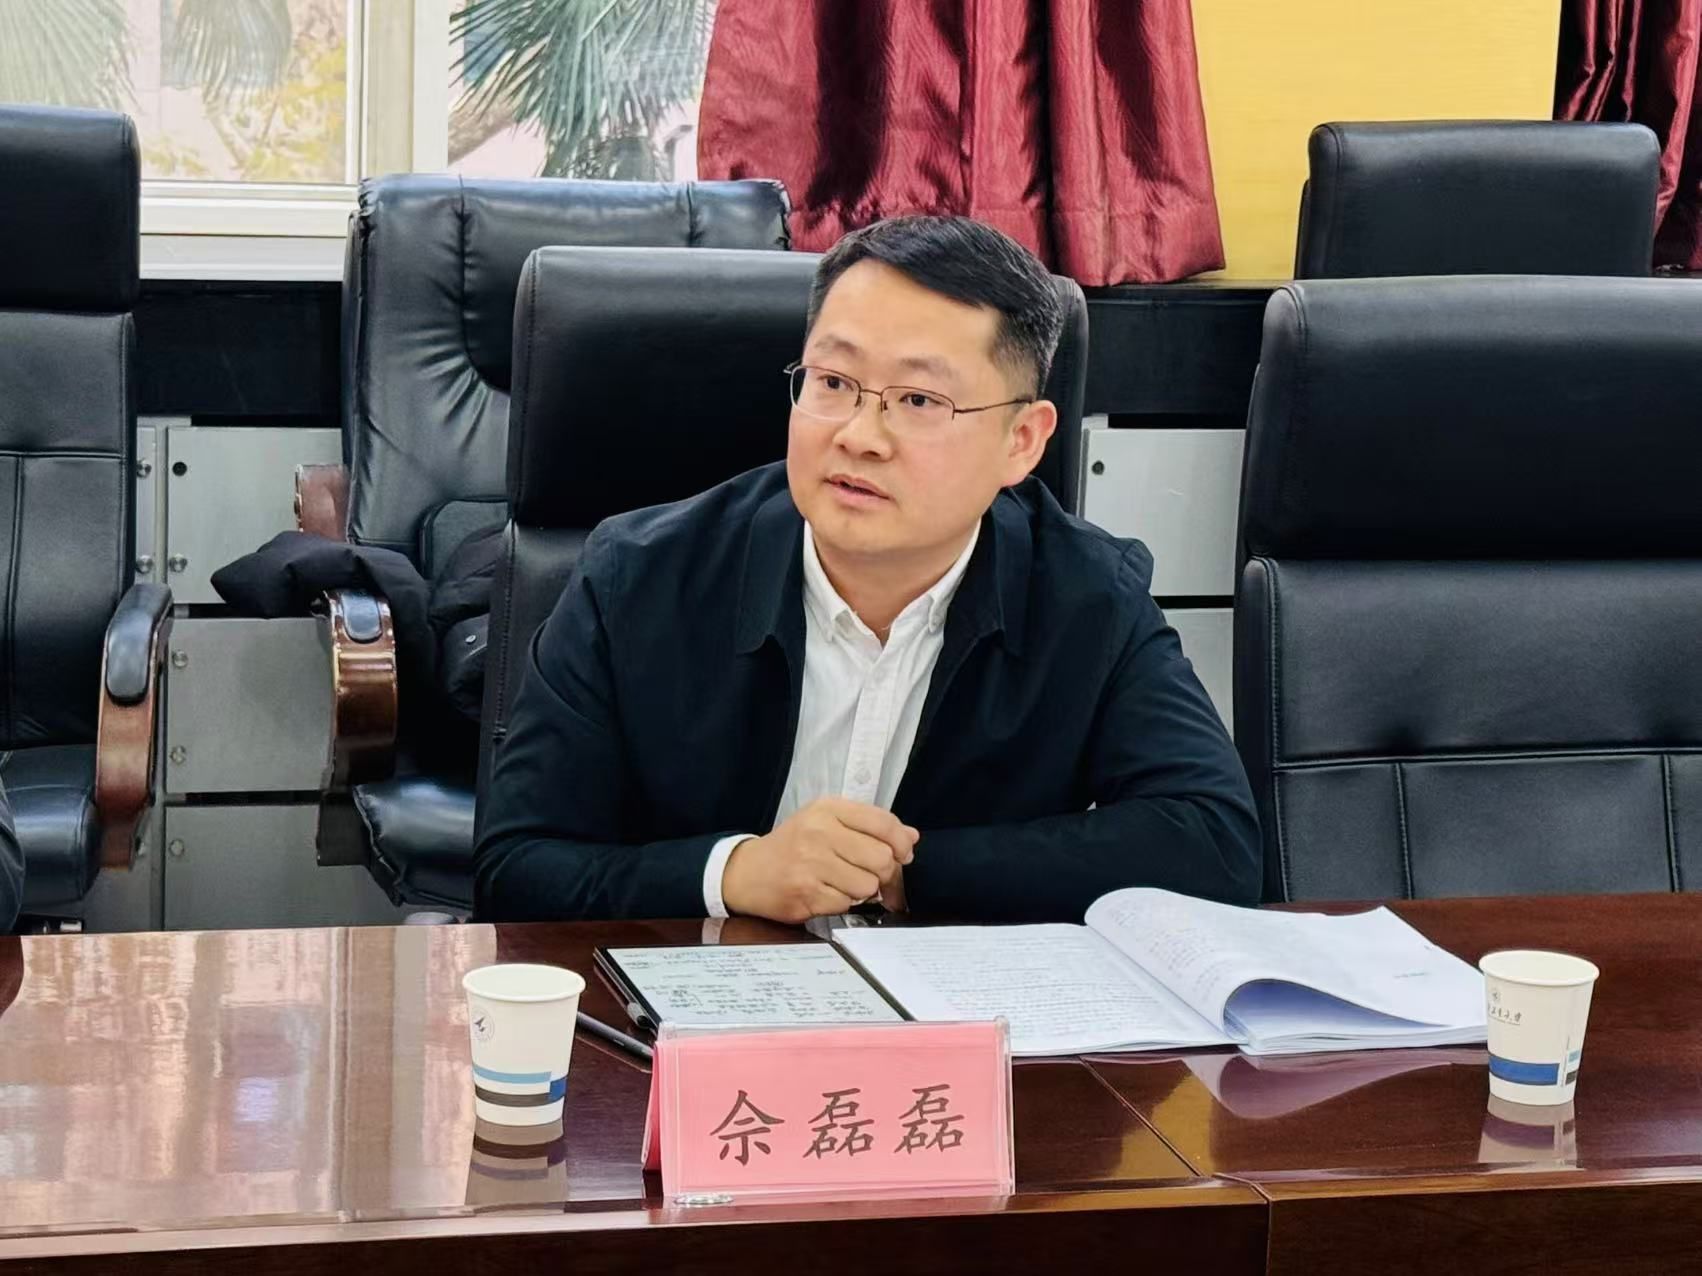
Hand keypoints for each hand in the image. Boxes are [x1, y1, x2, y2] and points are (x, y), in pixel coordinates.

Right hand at [722, 798, 917, 923]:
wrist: (747, 872)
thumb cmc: (793, 846)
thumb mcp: (827, 823)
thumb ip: (870, 827)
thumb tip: (911, 838)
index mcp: (828, 809)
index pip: (883, 822)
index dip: (901, 842)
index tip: (903, 854)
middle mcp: (819, 832)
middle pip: (882, 857)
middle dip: (884, 871)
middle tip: (872, 874)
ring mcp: (811, 863)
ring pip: (868, 885)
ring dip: (863, 890)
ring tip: (844, 883)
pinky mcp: (806, 893)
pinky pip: (847, 903)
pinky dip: (842, 902)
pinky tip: (826, 893)